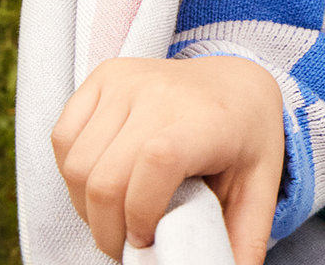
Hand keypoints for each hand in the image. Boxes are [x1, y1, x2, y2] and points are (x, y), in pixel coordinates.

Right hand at [51, 56, 285, 264]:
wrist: (236, 82)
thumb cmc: (247, 139)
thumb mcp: (261, 187)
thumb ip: (246, 237)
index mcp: (207, 120)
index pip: (156, 164)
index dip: (140, 214)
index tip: (148, 240)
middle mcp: (162, 92)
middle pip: (105, 177)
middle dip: (108, 229)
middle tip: (127, 246)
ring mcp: (127, 81)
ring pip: (76, 164)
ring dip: (86, 207)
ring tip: (114, 218)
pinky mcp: (103, 77)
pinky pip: (63, 138)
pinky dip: (71, 174)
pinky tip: (100, 184)